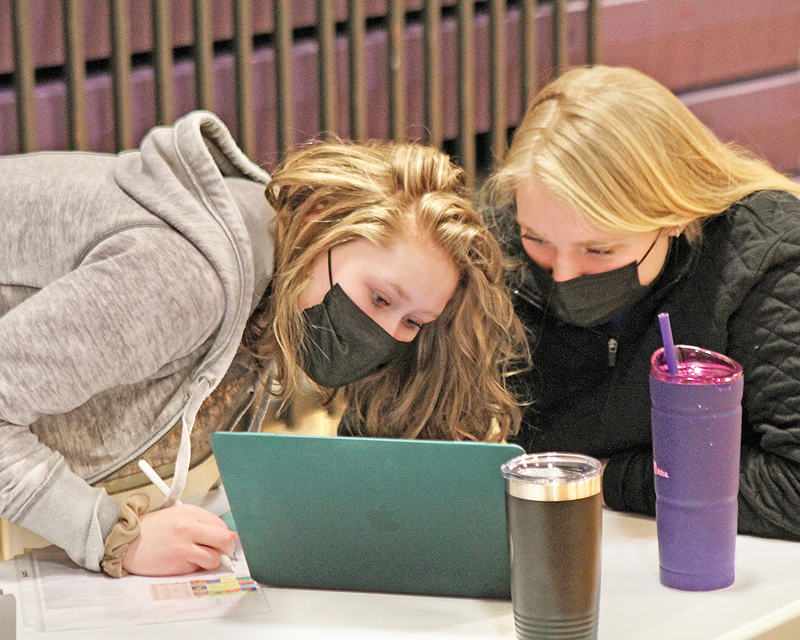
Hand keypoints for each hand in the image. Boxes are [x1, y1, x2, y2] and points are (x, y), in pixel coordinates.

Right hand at [121, 504, 236, 575]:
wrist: (127, 542)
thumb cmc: (153, 528)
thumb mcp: (178, 514)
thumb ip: (202, 521)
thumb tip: (227, 534)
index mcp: (190, 513)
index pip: (221, 525)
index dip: (226, 535)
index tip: (224, 540)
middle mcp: (189, 528)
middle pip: (224, 540)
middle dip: (228, 549)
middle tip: (224, 552)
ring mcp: (183, 547)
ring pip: (215, 559)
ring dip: (212, 561)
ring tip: (201, 557)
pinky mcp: (177, 565)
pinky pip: (198, 569)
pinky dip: (195, 567)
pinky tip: (184, 561)